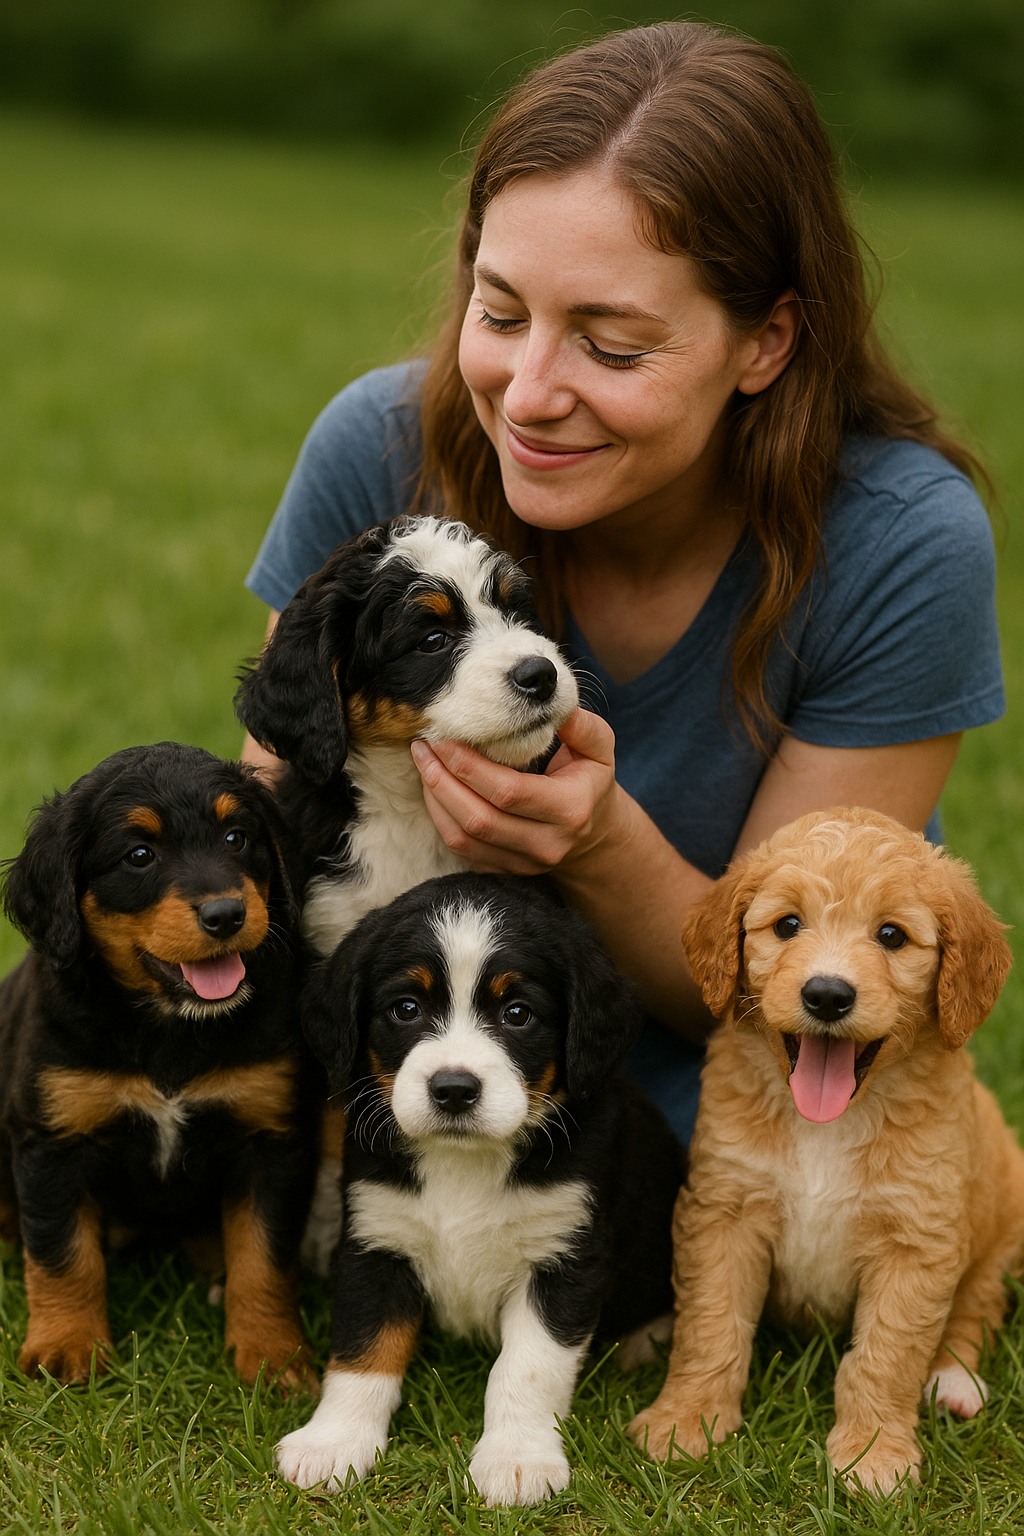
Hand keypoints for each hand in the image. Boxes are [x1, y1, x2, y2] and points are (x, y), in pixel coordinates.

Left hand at [410, 708, 620, 876]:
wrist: (594, 836)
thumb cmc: (590, 782)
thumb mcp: (600, 750)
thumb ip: (581, 726)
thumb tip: (551, 704)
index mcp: (570, 810)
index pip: (508, 791)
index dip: (469, 765)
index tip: (445, 737)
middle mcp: (546, 844)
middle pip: (479, 818)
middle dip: (443, 780)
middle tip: (424, 746)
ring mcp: (524, 863)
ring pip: (463, 838)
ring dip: (435, 799)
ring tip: (424, 763)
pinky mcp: (505, 871)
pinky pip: (461, 850)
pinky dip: (441, 819)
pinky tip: (435, 789)